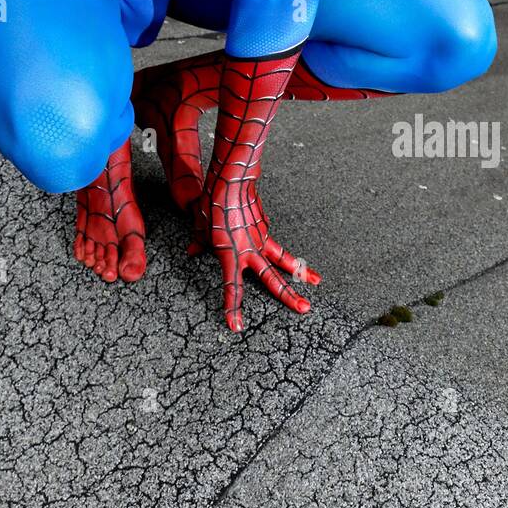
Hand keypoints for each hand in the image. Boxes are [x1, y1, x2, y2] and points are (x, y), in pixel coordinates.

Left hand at [190, 174, 320, 331]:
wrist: (231, 181)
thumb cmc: (213, 204)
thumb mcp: (200, 228)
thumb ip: (199, 243)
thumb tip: (192, 251)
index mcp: (231, 255)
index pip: (232, 288)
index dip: (233, 309)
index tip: (237, 326)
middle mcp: (250, 250)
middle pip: (272, 278)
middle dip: (289, 296)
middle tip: (304, 309)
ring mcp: (261, 238)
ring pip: (283, 259)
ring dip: (300, 271)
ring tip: (316, 281)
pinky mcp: (265, 227)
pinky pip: (270, 241)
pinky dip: (272, 246)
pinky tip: (261, 236)